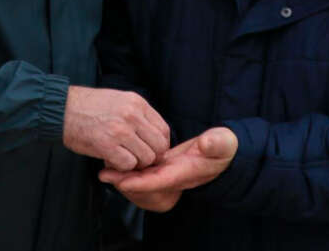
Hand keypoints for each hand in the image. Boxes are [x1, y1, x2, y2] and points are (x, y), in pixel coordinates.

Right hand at [62, 86, 169, 170]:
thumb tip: (153, 135)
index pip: (163, 130)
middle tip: (137, 159)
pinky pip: (128, 165)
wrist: (61, 108)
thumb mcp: (119, 100)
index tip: (150, 150)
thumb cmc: (88, 106)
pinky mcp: (107, 145)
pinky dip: (121, 167)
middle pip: (158, 146)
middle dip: (150, 157)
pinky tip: (110, 160)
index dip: (160, 145)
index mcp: (137, 103)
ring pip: (145, 158)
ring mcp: (120, 130)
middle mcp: (132, 115)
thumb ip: (137, 114)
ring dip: (135, 163)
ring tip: (122, 158)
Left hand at [98, 126, 237, 211]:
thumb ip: (217, 144)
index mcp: (186, 173)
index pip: (159, 181)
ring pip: (141, 179)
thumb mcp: (223, 143)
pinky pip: (143, 171)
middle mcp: (174, 176)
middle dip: (124, 181)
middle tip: (104, 173)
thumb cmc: (224, 147)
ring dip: (124, 176)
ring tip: (104, 168)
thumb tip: (207, 144)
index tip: (120, 180)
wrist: (224, 153)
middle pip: (145, 185)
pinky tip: (116, 158)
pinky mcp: (164, 165)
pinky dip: (129, 167)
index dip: (140, 182)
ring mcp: (167, 172)